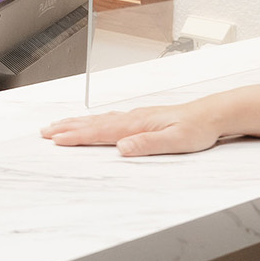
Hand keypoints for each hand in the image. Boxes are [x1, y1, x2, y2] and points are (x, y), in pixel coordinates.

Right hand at [39, 104, 221, 154]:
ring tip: (59, 125)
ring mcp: (137, 117)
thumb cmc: (197, 128)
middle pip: (93, 123)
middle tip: (45, 131)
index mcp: (137, 124)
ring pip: (99, 120)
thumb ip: (148, 144)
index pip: (100, 132)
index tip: (56, 138)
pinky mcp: (143, 118)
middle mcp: (133, 118)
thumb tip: (123, 147)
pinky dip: (95, 121)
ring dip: (77, 123)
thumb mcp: (175, 140)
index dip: (76, 136)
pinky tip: (93, 123)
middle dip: (68, 128)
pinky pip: (110, 119)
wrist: (214, 114)